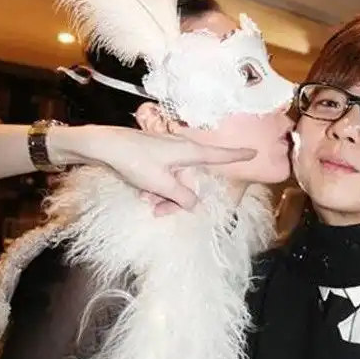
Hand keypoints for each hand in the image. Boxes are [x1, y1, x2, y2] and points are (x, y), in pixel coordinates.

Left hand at [49, 125, 255, 210]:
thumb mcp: (161, 184)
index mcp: (188, 152)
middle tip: (159, 212)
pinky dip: (155, 187)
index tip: (254, 151)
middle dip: (177, 198)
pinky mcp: (155, 155)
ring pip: (175, 180)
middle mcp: (181, 149)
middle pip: (191, 179)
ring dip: (163, 195)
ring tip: (146, 202)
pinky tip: (141, 194)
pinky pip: (163, 176)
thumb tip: (194, 204)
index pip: (220, 155)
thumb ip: (181, 196)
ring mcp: (167, 152)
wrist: (105, 146)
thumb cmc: (135, 160)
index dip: (237, 155)